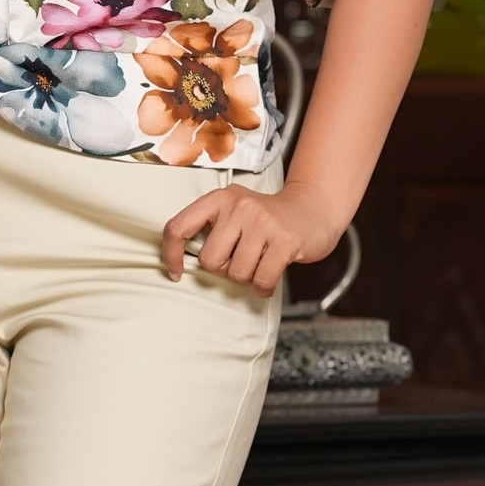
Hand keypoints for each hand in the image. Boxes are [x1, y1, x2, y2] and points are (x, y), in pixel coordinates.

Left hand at [160, 180, 343, 294]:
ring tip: (260, 261)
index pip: (178, 227)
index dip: (171, 255)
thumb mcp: (234, 210)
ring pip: (236, 273)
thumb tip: (180, 263)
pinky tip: (269, 276)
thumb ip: (210, 228)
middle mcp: (239, 206)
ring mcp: (264, 222)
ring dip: (247, 277)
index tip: (176, 272)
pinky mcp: (285, 241)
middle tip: (241, 259)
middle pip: (210, 260)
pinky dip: (264, 287)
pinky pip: (261, 280)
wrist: (313, 208)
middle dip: (224, 269)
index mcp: (220, 198)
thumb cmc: (267, 218)